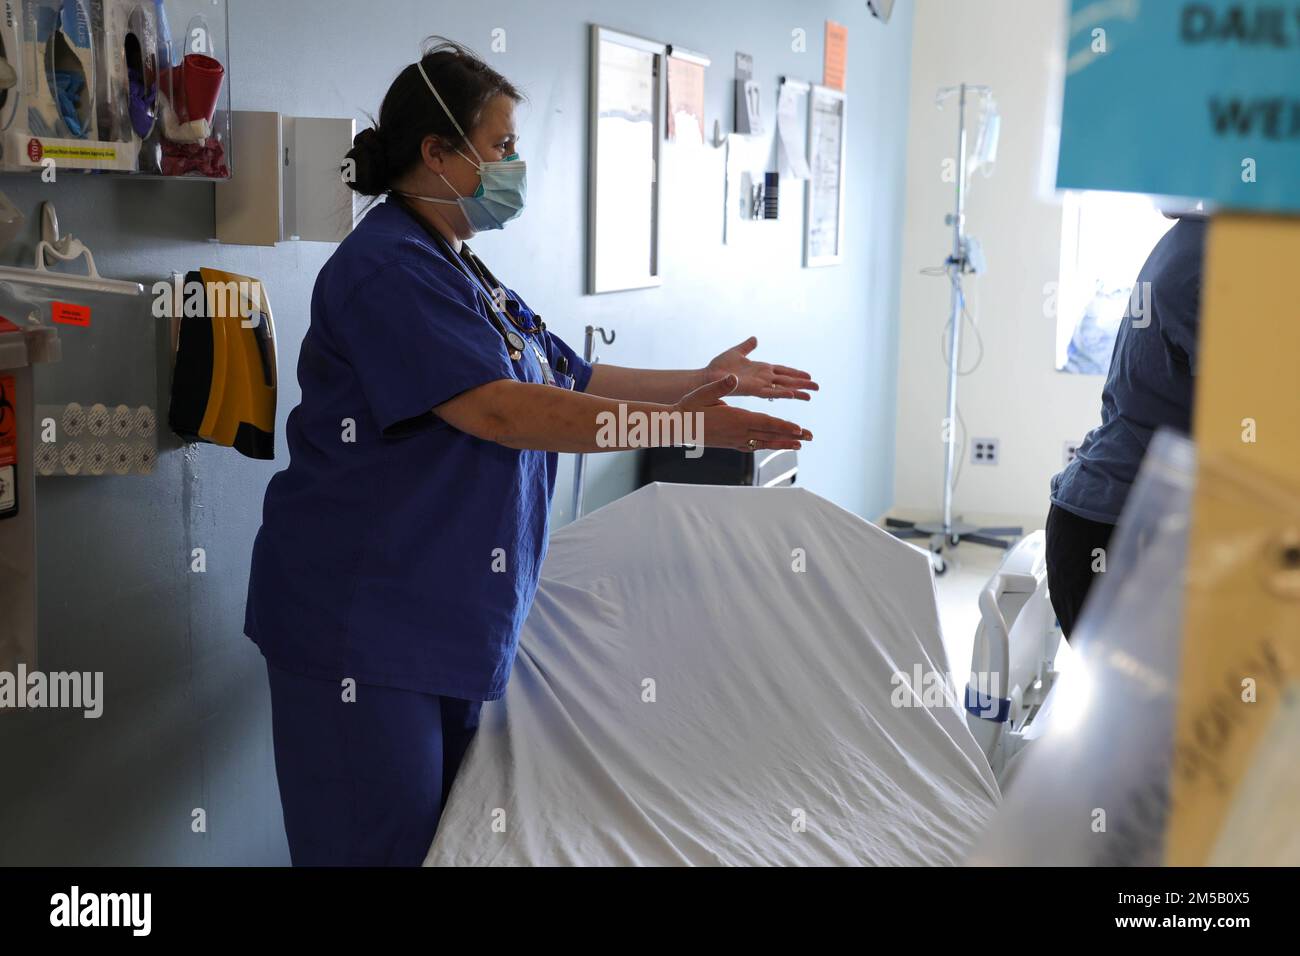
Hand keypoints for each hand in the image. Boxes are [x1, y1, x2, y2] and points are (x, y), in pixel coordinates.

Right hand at [675, 375, 812, 451]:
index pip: (765, 423)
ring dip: (783, 444)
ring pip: (764, 443)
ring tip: (800, 445)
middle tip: (811, 437)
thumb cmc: (689, 407)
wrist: (677, 426)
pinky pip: (754, 447)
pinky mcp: (730, 444)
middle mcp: (739, 433)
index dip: (784, 426)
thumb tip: (733, 378)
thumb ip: (720, 385)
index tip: (799, 428)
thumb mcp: (704, 393)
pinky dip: (767, 446)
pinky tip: (773, 446)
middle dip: (792, 436)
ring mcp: (735, 441)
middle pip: (770, 435)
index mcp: (736, 419)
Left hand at [706, 336, 818, 400]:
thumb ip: (747, 346)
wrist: (707, 375)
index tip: (809, 376)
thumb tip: (755, 338)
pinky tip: (792, 395)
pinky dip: (781, 393)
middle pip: (788, 381)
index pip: (783, 371)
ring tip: (811, 395)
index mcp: (761, 369)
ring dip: (797, 391)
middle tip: (818, 388)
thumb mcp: (737, 352)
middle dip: (803, 384)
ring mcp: (759, 384)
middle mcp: (763, 377)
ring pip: (783, 388)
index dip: (796, 373)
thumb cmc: (719, 366)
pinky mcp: (752, 389)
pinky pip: (769, 392)